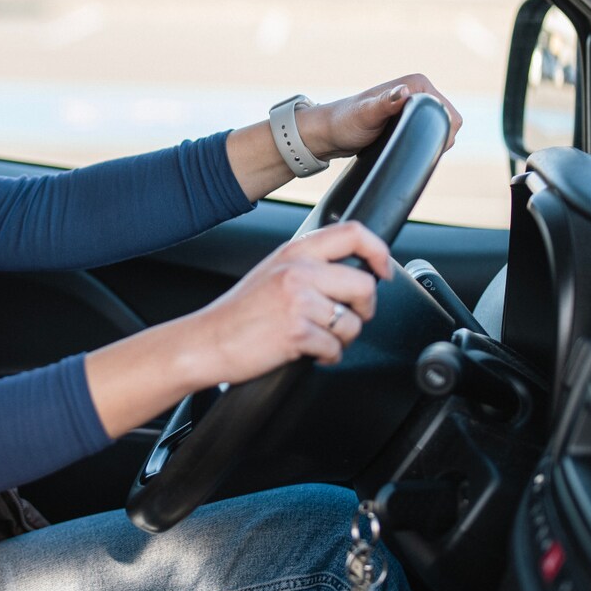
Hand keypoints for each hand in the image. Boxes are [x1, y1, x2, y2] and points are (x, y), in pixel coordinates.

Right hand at [83, 220, 399, 435]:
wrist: (206, 341)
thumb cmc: (238, 313)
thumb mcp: (273, 272)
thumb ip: (308, 265)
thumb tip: (352, 272)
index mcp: (294, 251)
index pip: (352, 234)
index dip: (379, 251)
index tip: (384, 269)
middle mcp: (298, 270)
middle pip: (364, 285)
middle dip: (364, 309)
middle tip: (350, 319)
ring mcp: (297, 300)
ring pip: (351, 322)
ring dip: (342, 338)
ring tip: (318, 340)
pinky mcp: (297, 331)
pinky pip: (335, 348)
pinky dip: (327, 356)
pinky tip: (308, 353)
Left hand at [303, 74, 460, 158]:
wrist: (329, 133)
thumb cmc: (345, 122)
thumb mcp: (366, 115)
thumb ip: (384, 103)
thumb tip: (403, 92)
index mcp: (417, 84)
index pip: (448, 112)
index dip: (440, 131)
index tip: (419, 142)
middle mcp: (418, 91)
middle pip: (448, 121)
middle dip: (435, 137)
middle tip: (409, 146)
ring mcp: (414, 105)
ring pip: (440, 129)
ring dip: (429, 140)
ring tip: (405, 146)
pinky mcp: (409, 119)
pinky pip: (428, 132)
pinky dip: (423, 141)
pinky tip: (407, 148)